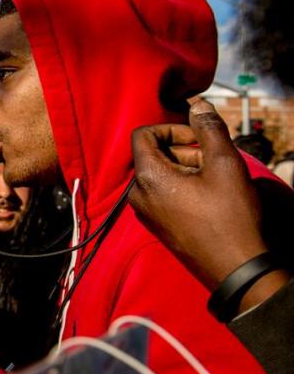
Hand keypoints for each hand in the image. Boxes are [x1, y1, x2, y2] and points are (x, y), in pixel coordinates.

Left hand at [130, 100, 282, 305]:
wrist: (235, 268)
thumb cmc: (230, 216)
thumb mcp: (225, 164)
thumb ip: (209, 130)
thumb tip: (197, 105)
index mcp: (146, 177)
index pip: (142, 134)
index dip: (172, 129)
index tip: (199, 140)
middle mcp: (137, 195)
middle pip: (153, 154)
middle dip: (184, 150)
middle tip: (214, 162)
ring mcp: (145, 213)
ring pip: (161, 174)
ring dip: (187, 168)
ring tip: (216, 181)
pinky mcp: (157, 225)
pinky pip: (164, 194)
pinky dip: (184, 186)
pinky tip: (210, 198)